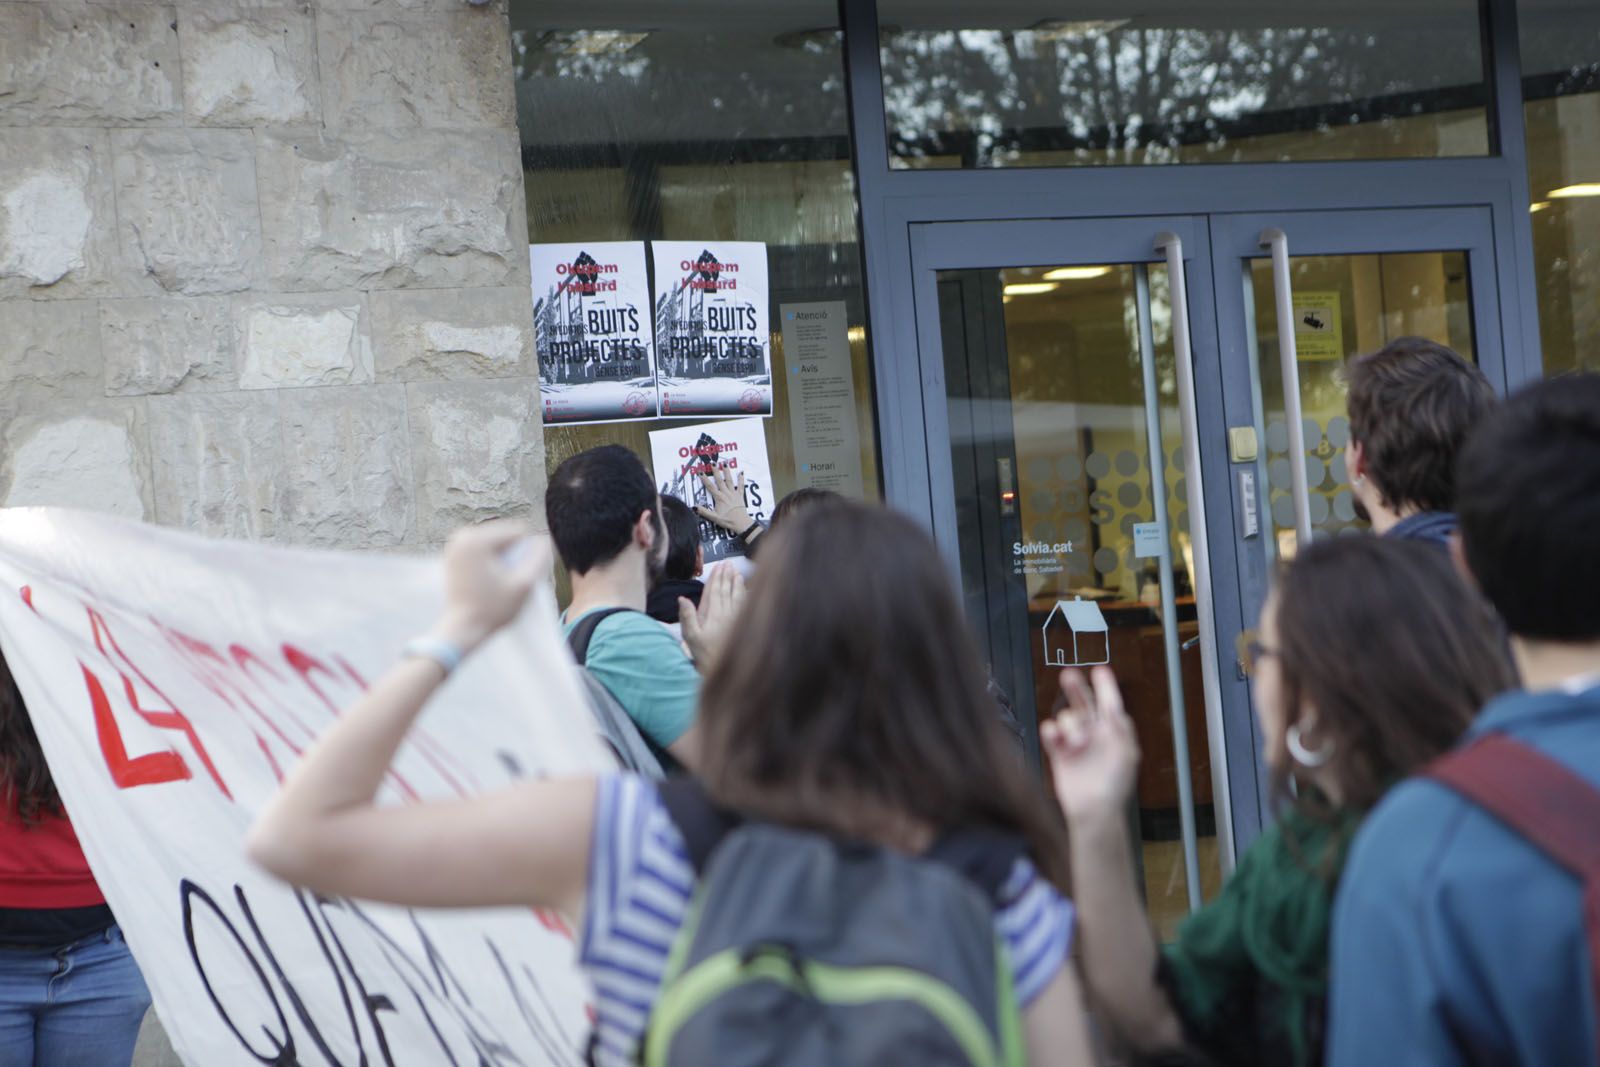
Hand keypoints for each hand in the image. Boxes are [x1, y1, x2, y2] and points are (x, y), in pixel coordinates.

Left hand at [432, 521, 550, 654]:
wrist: (462, 629)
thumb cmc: (493, 609)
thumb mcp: (524, 585)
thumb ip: (539, 559)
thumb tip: (544, 540)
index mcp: (478, 539)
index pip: (518, 532)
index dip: (526, 554)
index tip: (518, 576)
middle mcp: (463, 536)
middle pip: (505, 535)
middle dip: (513, 554)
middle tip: (508, 581)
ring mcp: (456, 545)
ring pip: (495, 542)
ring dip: (503, 558)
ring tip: (498, 582)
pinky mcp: (454, 555)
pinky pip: (483, 549)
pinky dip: (491, 561)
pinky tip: (489, 582)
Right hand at [679, 564, 745, 671]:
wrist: (727, 670)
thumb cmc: (706, 655)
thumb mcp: (690, 637)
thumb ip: (687, 617)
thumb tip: (682, 598)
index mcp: (712, 615)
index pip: (714, 592)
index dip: (716, 578)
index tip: (719, 566)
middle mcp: (726, 614)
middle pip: (726, 591)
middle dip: (727, 576)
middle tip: (728, 564)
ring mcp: (735, 620)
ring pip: (737, 597)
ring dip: (737, 584)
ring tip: (737, 573)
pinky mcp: (742, 626)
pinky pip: (744, 607)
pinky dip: (745, 597)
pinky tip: (746, 592)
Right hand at [695, 466, 753, 534]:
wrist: (741, 523)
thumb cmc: (728, 521)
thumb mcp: (714, 517)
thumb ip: (704, 512)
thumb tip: (694, 507)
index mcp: (719, 498)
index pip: (710, 486)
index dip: (704, 479)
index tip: (700, 472)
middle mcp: (726, 494)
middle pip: (719, 480)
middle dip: (715, 471)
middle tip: (713, 463)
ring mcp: (733, 494)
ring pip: (729, 480)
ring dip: (727, 472)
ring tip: (725, 464)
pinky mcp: (740, 496)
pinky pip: (740, 486)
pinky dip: (741, 479)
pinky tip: (741, 473)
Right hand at [1040, 667, 1139, 826]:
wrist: (1094, 811)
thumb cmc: (1115, 785)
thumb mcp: (1126, 752)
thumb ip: (1119, 726)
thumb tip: (1112, 704)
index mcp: (1114, 732)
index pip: (1109, 703)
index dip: (1105, 686)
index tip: (1100, 670)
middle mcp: (1094, 734)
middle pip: (1083, 703)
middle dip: (1076, 688)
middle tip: (1069, 675)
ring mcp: (1075, 743)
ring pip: (1067, 718)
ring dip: (1071, 725)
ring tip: (1077, 743)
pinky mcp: (1059, 753)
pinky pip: (1051, 733)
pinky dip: (1051, 731)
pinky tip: (1055, 736)